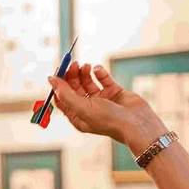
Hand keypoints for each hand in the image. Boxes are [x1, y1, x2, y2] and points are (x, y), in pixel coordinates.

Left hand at [48, 62, 167, 153]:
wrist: (137, 123)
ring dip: (84, 72)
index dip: (59, 84)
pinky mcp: (113, 92)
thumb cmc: (108, 120)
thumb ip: (65, 93)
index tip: (58, 71)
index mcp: (77, 116)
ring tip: (86, 66)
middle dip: (72, 75)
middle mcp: (88, 108)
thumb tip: (51, 80)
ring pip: (87, 82)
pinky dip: (99, 73)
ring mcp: (101, 100)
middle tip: (73, 64)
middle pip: (74, 88)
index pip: (62, 98)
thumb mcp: (82, 107)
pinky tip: (98, 70)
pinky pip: (103, 79)